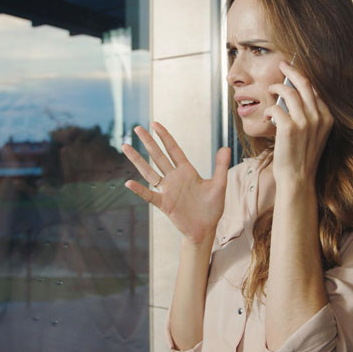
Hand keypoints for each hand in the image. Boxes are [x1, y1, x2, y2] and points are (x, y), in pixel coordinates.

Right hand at [122, 122, 230, 243]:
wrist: (206, 228)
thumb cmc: (212, 207)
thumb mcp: (219, 184)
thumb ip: (221, 166)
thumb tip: (226, 147)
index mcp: (187, 171)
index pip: (173, 149)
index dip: (164, 137)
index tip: (155, 124)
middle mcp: (174, 178)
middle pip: (158, 156)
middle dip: (148, 142)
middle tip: (137, 128)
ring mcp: (168, 190)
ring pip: (149, 171)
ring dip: (137, 160)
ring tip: (125, 147)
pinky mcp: (165, 203)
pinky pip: (149, 195)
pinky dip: (139, 190)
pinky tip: (129, 183)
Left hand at [263, 62, 333, 185]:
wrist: (297, 179)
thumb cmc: (302, 157)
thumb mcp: (314, 134)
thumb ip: (310, 116)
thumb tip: (294, 96)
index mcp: (327, 118)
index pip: (314, 90)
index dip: (302, 78)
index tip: (292, 71)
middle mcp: (318, 117)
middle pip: (304, 84)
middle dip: (292, 71)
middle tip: (282, 64)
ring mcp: (305, 122)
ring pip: (289, 92)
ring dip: (276, 88)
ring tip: (269, 90)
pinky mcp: (289, 128)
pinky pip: (276, 108)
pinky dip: (269, 109)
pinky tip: (267, 115)